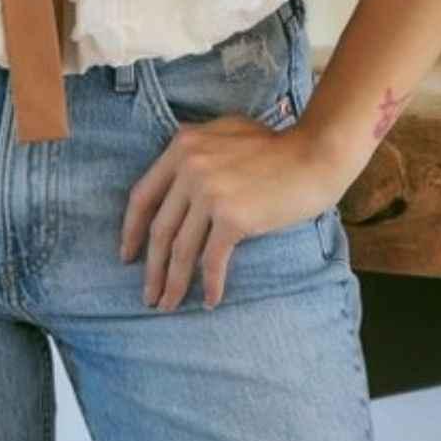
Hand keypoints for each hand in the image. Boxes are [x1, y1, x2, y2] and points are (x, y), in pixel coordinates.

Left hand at [118, 112, 341, 310]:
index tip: (127, 255)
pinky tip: (210, 300)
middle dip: (151, 268)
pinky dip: (209, 284)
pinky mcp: (232, 217)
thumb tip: (176, 188)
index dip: (131, 230)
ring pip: (180, 249)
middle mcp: (189, 167)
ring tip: (168, 305)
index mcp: (182, 146)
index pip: (142, 195)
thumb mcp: (224, 134)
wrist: (313, 155)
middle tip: (148, 295)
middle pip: (160, 228)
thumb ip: (196, 152)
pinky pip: (212, 259)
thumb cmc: (276, 147)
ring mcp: (209, 192)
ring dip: (172, 283)